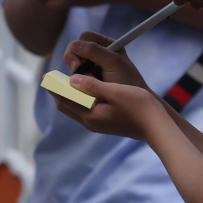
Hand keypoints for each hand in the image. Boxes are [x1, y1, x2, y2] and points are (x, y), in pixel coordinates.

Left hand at [49, 73, 167, 141]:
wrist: (156, 126)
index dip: (54, 87)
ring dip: (68, 96)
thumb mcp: (115, 92)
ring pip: (75, 109)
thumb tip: (72, 79)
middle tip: (52, 78)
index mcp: (91, 114)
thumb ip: (92, 85)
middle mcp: (91, 122)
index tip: (46, 77)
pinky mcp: (105, 124)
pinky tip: (83, 92)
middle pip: (66, 106)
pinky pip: (84, 111)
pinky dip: (79, 100)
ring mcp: (97, 124)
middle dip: (58, 92)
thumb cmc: (139, 106)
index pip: (65, 100)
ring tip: (64, 83)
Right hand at [63, 32, 151, 91]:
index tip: (81, 60)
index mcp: (105, 44)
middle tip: (78, 70)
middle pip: (74, 49)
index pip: (85, 37)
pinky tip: (87, 87)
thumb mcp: (113, 62)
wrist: (132, 103)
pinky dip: (78, 82)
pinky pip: (74, 77)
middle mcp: (96, 53)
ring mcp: (90, 67)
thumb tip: (73, 45)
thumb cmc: (128, 80)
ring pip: (72, 64)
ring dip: (78, 74)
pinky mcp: (86, 79)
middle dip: (75, 61)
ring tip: (92, 82)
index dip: (80, 46)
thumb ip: (94, 51)